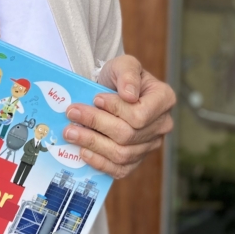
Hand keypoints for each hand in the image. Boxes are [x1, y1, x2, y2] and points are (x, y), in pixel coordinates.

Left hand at [62, 54, 175, 177]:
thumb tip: (129, 95)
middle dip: (96, 124)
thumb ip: (127, 74)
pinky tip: (82, 151)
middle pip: (127, 135)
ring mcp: (150, 146)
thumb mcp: (124, 64)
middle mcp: (161, 125)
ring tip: (70, 132)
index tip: (95, 99)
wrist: (110, 91)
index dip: (116, 109)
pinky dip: (99, 162)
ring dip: (92, 143)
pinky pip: (119, 169)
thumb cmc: (119, 77)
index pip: (140, 115)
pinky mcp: (136, 161)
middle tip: (71, 114)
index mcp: (164, 100)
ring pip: (121, 154)